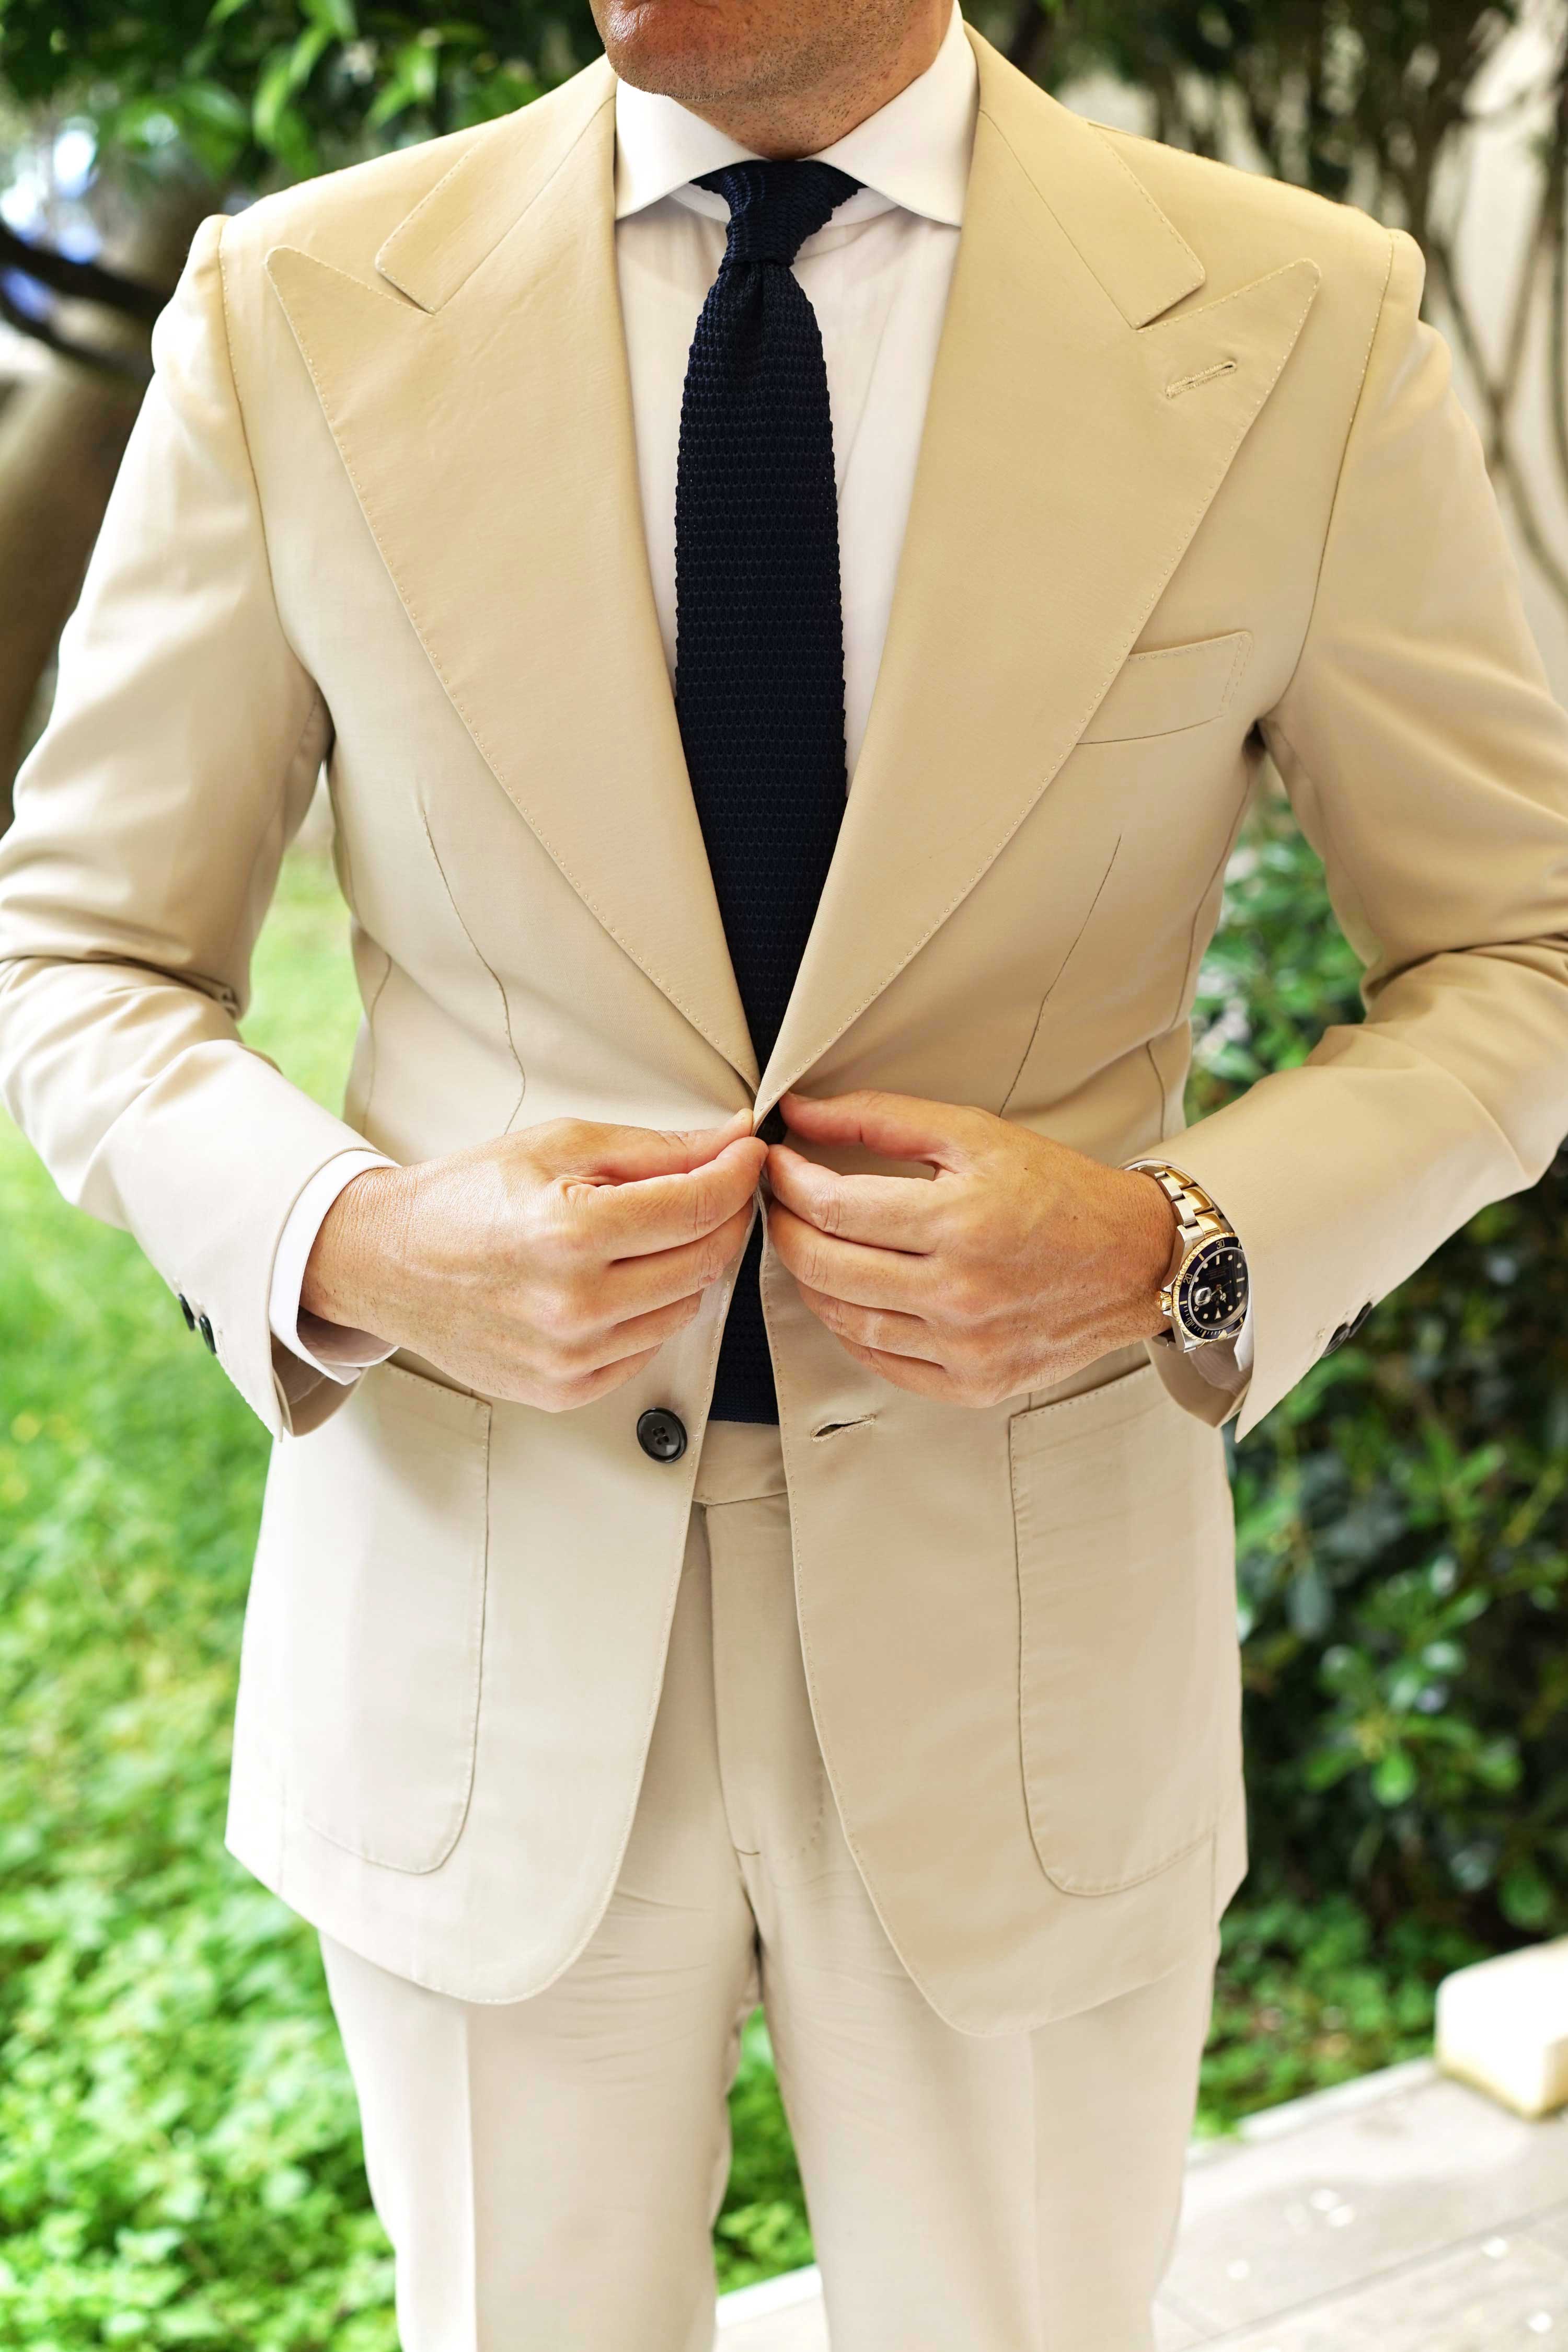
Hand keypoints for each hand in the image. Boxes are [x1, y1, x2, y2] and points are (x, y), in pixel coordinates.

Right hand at [302, 1110, 765, 1410]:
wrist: (388, 1262)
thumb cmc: (466, 1199)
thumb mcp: (558, 1146)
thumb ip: (655, 1148)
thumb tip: (731, 1140)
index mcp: (572, 1231)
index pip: (699, 1206)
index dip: (738, 1174)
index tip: (747, 1155)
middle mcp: (575, 1304)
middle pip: (704, 1260)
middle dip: (721, 1217)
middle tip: (711, 1188)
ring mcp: (571, 1356)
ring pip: (684, 1307)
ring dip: (686, 1266)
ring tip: (648, 1234)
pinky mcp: (564, 1390)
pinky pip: (647, 1349)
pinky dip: (649, 1311)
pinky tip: (617, 1281)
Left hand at [764, 1089, 1176, 1407]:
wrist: (1135, 1260)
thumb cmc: (1061, 1195)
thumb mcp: (973, 1134)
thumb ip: (880, 1118)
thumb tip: (801, 1113)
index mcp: (959, 1222)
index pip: (833, 1208)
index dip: (788, 1183)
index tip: (778, 1164)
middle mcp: (959, 1292)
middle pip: (825, 1266)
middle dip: (785, 1227)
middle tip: (781, 1201)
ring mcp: (964, 1346)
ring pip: (843, 1319)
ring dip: (810, 1278)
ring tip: (811, 1242)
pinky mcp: (972, 1383)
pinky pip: (879, 1362)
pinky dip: (849, 1326)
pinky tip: (850, 1293)